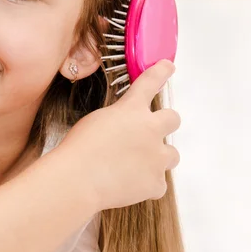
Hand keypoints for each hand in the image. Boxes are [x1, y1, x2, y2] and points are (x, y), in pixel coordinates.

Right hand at [56, 60, 179, 211]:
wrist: (78, 180)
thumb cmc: (78, 149)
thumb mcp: (96, 121)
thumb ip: (118, 119)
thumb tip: (128, 129)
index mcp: (131, 110)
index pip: (149, 82)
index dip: (160, 72)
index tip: (167, 66)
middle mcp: (150, 130)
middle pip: (173, 119)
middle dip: (163, 125)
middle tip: (148, 135)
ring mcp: (157, 158)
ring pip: (171, 154)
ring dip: (157, 157)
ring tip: (133, 166)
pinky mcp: (156, 183)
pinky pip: (158, 183)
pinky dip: (146, 184)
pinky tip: (127, 184)